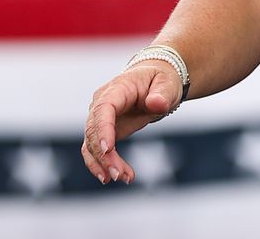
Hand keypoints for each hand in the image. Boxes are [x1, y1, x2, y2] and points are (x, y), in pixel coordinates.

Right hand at [81, 61, 182, 184]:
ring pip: (91, 144)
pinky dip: (103, 165)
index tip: (108, 150)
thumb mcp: (168, 84)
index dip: (103, 129)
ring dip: (102, 164)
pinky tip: (119, 176)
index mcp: (117, 88)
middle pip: (94, 130)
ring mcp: (99, 118)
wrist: (154, 83)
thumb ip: (162, 93)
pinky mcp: (103, 132)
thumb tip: (157, 103)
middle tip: (119, 175)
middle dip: (104, 155)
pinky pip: (96, 150)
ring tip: (123, 178)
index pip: (103, 109)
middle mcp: (101, 103)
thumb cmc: (160, 80)